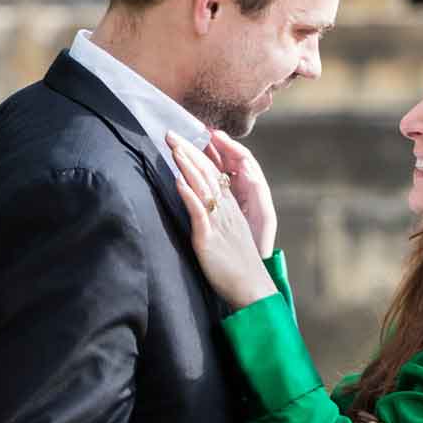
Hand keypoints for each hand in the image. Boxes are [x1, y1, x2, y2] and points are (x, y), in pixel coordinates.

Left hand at [167, 131, 276, 310]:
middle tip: (171, 132)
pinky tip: (179, 180)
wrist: (252, 289)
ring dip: (187, 165)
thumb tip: (202, 209)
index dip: (198, 155)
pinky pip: (199, 212)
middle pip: (207, 174)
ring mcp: (219, 222)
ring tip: (174, 146)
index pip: (213, 175)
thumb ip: (216, 222)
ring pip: (203, 187)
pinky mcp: (209, 238)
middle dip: (188, 151)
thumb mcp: (228, 238)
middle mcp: (226, 211)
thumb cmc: (237, 268)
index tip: (185, 139)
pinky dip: (189, 194)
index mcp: (230, 209)